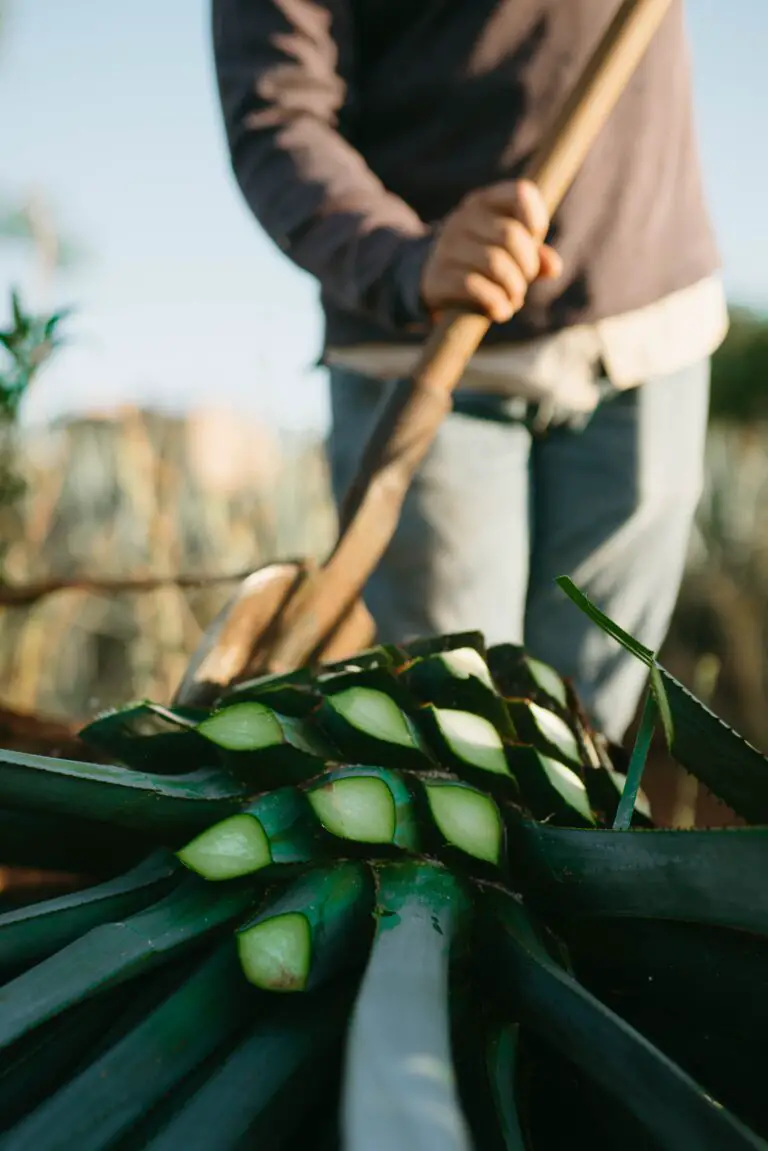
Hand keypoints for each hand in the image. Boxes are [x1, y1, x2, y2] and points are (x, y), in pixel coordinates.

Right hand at [420, 179, 562, 323]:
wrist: (432, 280)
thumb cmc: (481, 261)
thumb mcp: (509, 252)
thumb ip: (535, 255)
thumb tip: (553, 268)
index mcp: (484, 202)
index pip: (521, 193)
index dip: (536, 220)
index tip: (535, 242)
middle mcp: (463, 218)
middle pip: (511, 236)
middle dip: (527, 266)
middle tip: (524, 282)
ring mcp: (446, 246)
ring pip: (495, 264)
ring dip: (514, 288)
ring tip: (514, 299)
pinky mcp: (437, 276)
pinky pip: (474, 287)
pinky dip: (496, 303)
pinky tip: (501, 311)